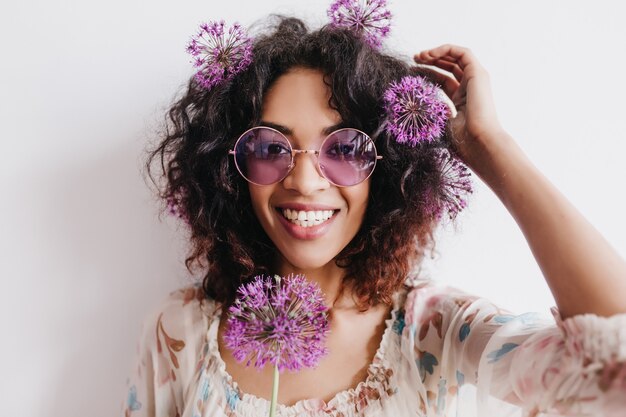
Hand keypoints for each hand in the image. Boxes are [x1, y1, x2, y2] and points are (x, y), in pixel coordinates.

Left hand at [413, 44, 506, 165]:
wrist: (478, 140)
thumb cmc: (462, 138)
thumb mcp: (443, 122)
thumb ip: (437, 111)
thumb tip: (424, 107)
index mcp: (462, 98)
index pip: (444, 79)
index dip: (428, 73)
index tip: (412, 71)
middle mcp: (471, 87)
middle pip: (450, 66)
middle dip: (431, 60)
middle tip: (414, 59)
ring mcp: (476, 79)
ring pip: (457, 57)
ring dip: (437, 53)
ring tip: (419, 56)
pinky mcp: (478, 73)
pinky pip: (463, 52)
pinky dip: (446, 49)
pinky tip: (430, 55)